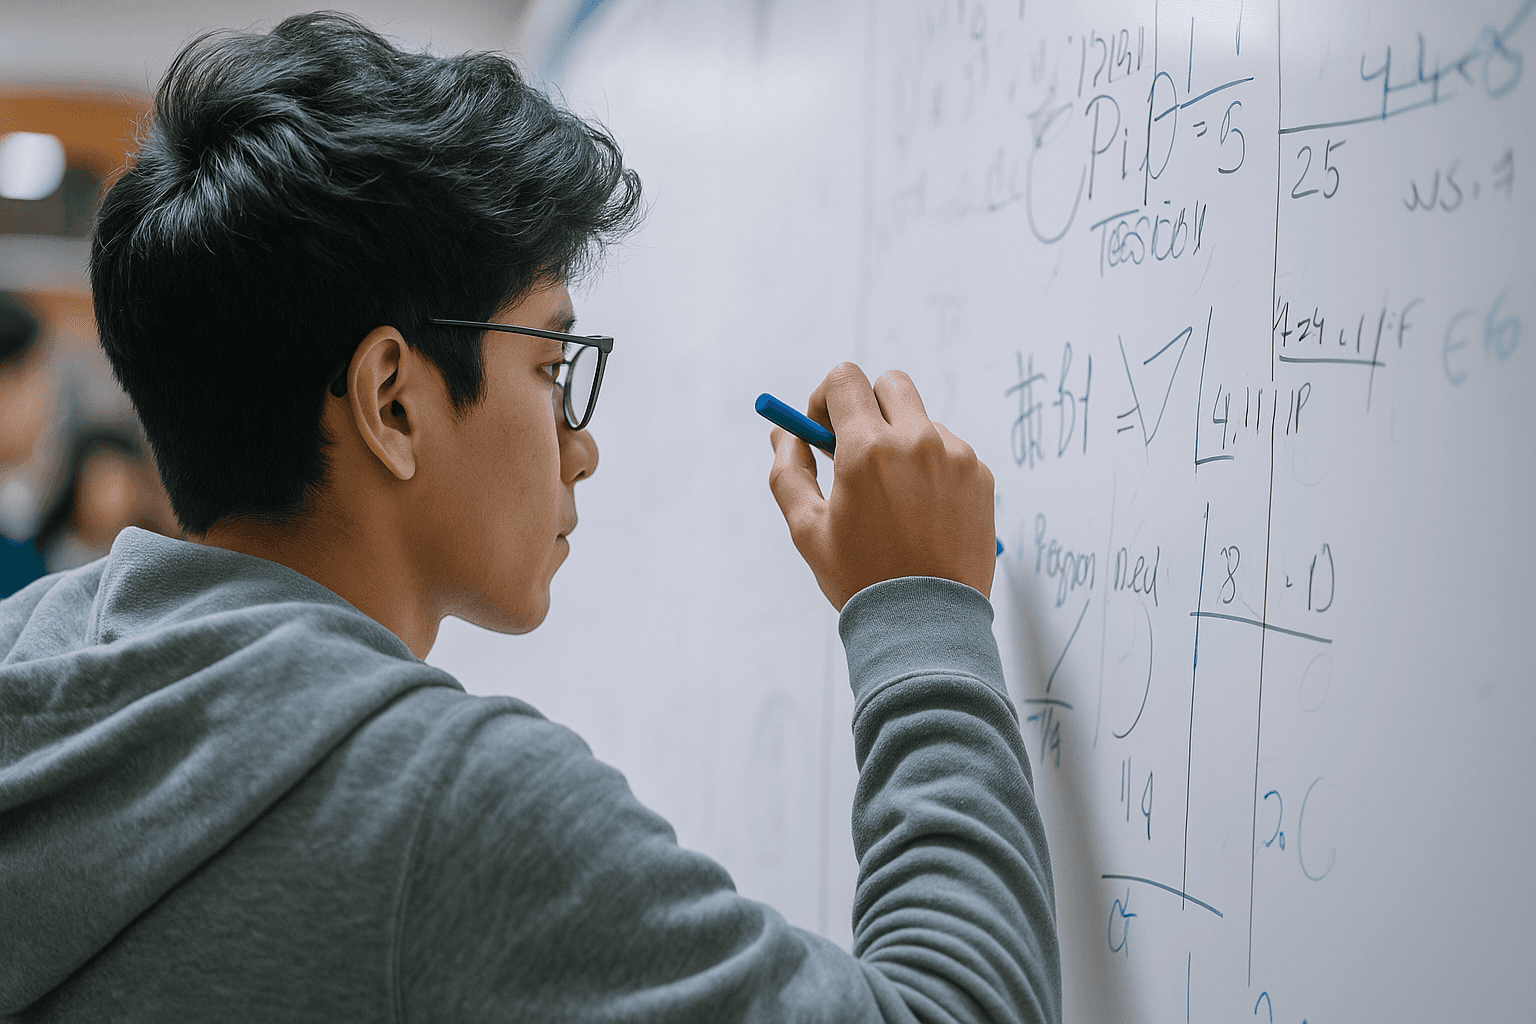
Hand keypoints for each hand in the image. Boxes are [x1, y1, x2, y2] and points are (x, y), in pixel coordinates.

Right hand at [767, 362, 995, 610]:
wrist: (926, 624)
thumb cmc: (860, 577)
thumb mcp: (807, 528)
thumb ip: (789, 471)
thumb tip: (785, 433)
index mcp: (868, 450)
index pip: (845, 379)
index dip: (825, 397)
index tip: (823, 428)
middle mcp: (918, 442)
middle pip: (890, 384)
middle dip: (867, 406)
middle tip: (855, 448)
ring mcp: (956, 457)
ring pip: (921, 421)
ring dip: (901, 441)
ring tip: (892, 499)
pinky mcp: (982, 476)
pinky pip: (950, 451)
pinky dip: (932, 467)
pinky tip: (921, 513)